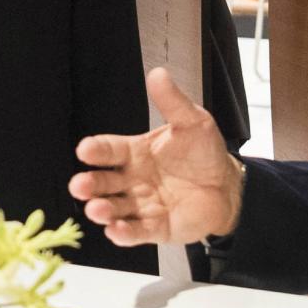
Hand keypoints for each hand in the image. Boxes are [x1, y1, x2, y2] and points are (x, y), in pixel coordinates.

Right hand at [68, 67, 244, 245]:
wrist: (227, 186)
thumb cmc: (204, 152)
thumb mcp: (192, 121)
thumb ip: (172, 101)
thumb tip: (158, 73)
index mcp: (136, 152)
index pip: (110, 150)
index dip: (97, 150)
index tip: (85, 149)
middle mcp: (133, 180)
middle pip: (105, 182)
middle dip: (90, 184)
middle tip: (80, 185)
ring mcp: (142, 205)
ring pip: (116, 209)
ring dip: (104, 210)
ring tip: (97, 210)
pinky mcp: (156, 227)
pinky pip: (137, 232)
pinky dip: (125, 233)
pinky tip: (116, 231)